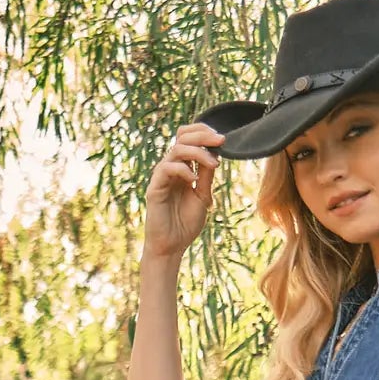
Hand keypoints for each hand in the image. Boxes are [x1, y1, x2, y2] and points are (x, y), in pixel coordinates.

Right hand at [142, 123, 225, 260]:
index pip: (188, 139)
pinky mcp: (155, 187)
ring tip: (214, 164)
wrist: (172, 246)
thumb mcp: (203, 196)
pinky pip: (167, 168)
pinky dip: (183, 170)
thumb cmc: (186, 223)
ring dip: (198, 152)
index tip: (223, 139)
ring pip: (176, 150)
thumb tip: (215, 154)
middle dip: (203, 135)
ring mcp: (162, 176)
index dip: (203, 133)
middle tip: (221, 140)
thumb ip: (206, 176)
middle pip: (182, 137)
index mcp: (182, 168)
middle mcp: (171, 168)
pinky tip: (194, 180)